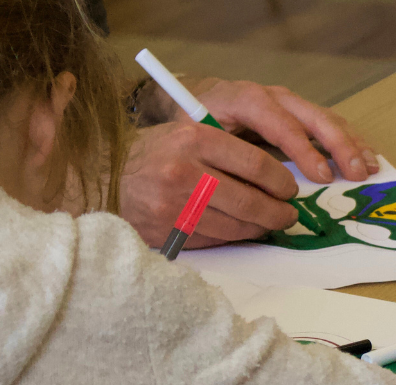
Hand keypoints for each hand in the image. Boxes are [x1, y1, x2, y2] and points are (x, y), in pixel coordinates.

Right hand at [119, 121, 299, 248]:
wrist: (107, 178)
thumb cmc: (154, 154)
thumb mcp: (186, 134)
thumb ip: (225, 150)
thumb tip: (273, 178)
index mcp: (194, 139)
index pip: (255, 164)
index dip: (281, 181)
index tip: (289, 189)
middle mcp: (185, 171)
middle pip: (249, 200)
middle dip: (277, 212)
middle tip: (288, 214)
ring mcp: (175, 205)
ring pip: (235, 226)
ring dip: (259, 229)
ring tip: (270, 224)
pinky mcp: (169, 231)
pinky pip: (214, 240)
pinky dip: (233, 237)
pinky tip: (242, 231)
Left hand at [141, 77, 378, 183]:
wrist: (195, 97)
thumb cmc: (194, 122)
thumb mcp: (197, 138)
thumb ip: (220, 159)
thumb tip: (248, 194)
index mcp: (247, 99)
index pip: (282, 123)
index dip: (304, 150)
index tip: (320, 176)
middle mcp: (274, 96)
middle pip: (314, 117)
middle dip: (339, 146)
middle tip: (356, 173)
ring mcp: (290, 103)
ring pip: (327, 118)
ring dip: (352, 144)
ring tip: (370, 168)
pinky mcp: (299, 113)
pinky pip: (329, 124)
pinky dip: (350, 142)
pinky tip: (366, 159)